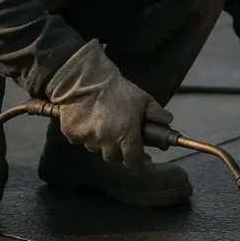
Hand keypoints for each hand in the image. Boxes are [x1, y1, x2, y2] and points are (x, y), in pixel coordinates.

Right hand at [47, 39, 171, 168]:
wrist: (84, 78)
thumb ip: (156, 112)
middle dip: (118, 151)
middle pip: (113, 157)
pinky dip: (83, 133)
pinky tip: (86, 119)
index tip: (141, 158)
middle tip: (120, 137)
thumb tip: (168, 121)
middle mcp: (107, 141)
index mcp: (127, 135)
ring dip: (100, 141)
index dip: (138, 162)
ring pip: (95, 148)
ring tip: (102, 124)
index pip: (134, 162)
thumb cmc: (116, 88)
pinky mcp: (72, 134)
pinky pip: (79, 140)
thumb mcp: (141, 98)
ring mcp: (88, 139)